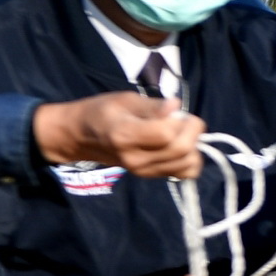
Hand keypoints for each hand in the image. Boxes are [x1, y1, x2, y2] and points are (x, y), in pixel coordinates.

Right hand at [33, 93, 205, 178]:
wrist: (81, 137)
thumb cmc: (102, 112)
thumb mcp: (125, 99)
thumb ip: (153, 106)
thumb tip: (177, 106)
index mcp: (125, 135)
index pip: (166, 134)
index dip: (180, 120)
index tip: (176, 110)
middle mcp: (135, 158)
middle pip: (181, 151)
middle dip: (193, 131)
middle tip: (186, 119)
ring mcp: (144, 171)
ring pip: (187, 164)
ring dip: (194, 145)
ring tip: (182, 132)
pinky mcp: (151, 176)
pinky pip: (184, 173)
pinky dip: (190, 160)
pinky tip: (180, 147)